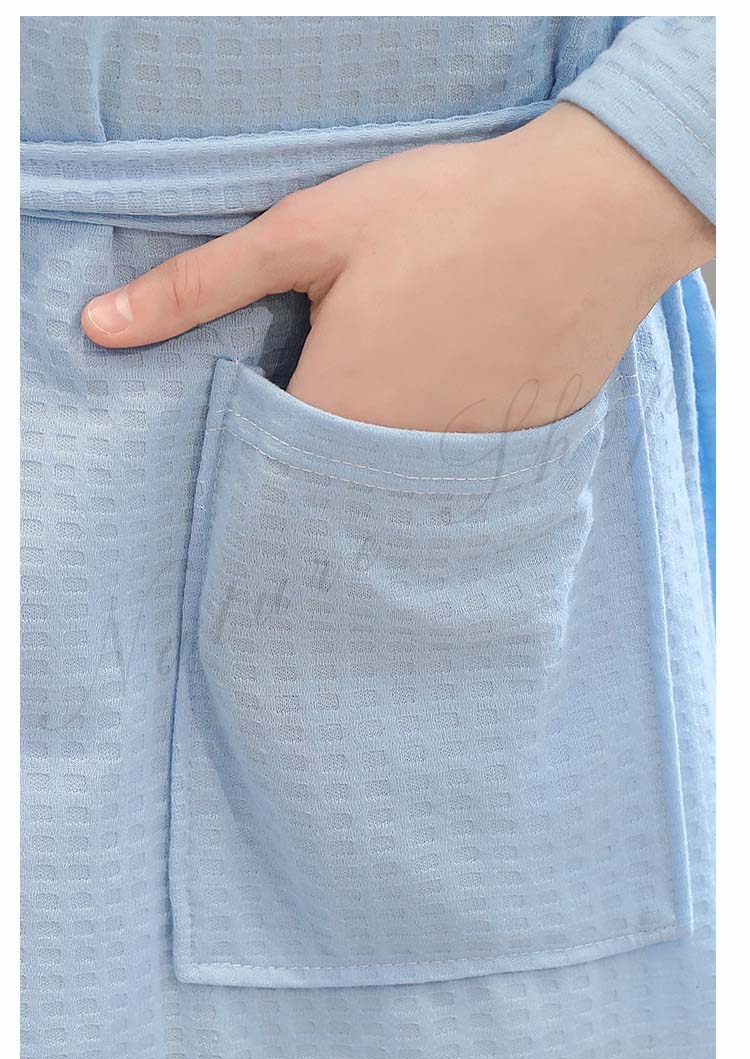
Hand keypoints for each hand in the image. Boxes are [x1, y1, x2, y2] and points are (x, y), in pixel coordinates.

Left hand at [81, 103, 714, 431]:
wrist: (592, 215)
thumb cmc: (445, 214)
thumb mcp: (307, 232)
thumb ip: (198, 286)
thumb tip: (97, 328)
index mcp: (333, 415)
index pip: (267, 471)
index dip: (261, 448)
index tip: (276, 418)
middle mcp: (395, 465)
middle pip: (332, 488)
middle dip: (321, 461)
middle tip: (351, 391)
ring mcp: (460, 469)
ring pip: (395, 491)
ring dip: (383, 463)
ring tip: (404, 391)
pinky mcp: (513, 458)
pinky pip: (456, 484)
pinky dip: (443, 457)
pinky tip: (458, 396)